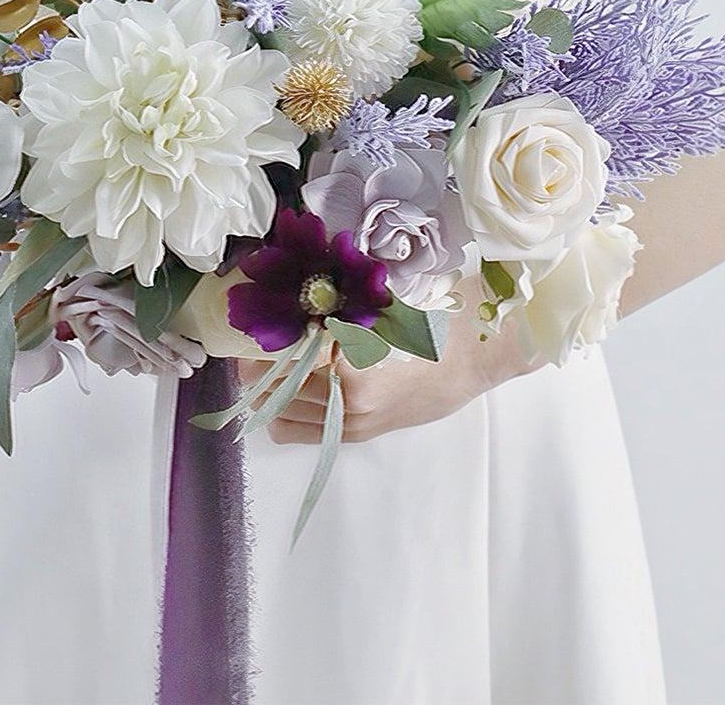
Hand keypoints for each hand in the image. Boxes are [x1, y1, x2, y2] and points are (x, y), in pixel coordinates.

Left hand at [236, 275, 547, 443]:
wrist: (478, 354)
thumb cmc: (434, 315)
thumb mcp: (381, 299)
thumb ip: (335, 303)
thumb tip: (287, 291)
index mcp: (350, 361)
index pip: (281, 353)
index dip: (258, 332)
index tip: (247, 311)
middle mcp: (346, 398)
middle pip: (273, 385)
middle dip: (253, 361)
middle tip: (246, 336)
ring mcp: (352, 421)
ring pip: (279, 413)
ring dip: (264, 388)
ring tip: (260, 361)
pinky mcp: (358, 432)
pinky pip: (299, 431)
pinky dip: (281, 412)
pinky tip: (285, 386)